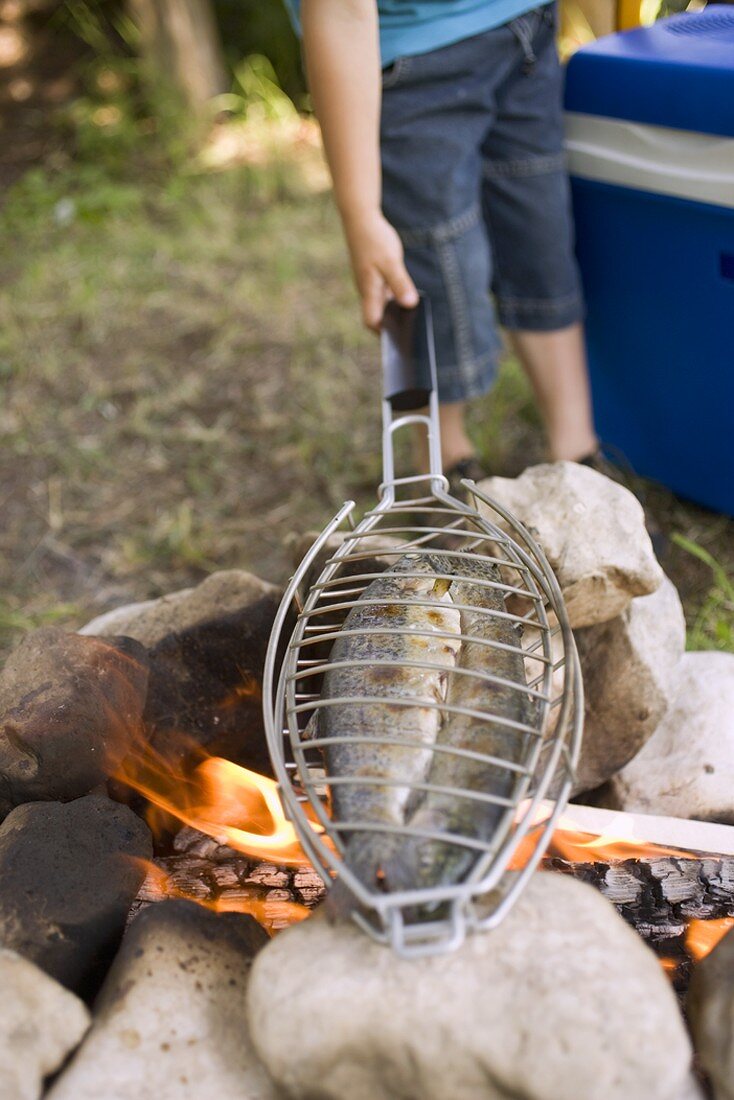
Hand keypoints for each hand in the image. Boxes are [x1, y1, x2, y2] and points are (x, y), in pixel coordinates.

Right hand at [342, 209, 418, 330]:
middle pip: (378, 315)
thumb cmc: (374, 239)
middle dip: (392, 325)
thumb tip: (410, 305)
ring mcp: (370, 283)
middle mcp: (367, 290)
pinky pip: (384, 291)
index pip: (372, 321)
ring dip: (395, 310)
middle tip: (412, 334)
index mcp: (369, 290)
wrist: (361, 219)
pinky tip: (409, 296)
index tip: (398, 340)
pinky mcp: (374, 275)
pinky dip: (395, 296)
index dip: (382, 333)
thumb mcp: (391, 261)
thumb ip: (400, 283)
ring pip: (382, 303)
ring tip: (414, 319)